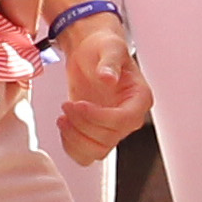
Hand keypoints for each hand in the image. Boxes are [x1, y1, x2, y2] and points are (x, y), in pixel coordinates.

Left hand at [55, 17, 150, 164]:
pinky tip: (64, 126)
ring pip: (97, 151)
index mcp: (139, 98)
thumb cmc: (103, 47)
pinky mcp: (95, 132)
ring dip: (75, 138)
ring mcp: (111, 127)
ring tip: (63, 117)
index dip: (99, 117)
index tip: (80, 104)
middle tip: (67, 106)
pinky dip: (71, 146)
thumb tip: (108, 77)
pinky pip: (85, 154)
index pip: (124, 120)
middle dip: (82, 124)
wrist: (89, 51)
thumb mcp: (109, 47)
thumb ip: (109, 62)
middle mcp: (128, 116)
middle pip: (108, 137)